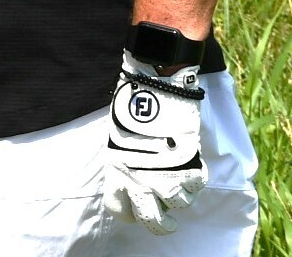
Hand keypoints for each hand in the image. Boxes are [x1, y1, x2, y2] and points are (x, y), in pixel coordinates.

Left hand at [102, 52, 206, 232]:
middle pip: (152, 220)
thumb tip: (130, 183)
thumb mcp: (117, 138)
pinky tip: (190, 169)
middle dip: (160, 224)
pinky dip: (196, 180)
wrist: (154, 88)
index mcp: (115, 170)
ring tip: (177, 182)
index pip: (118, 210)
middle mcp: (139, 178)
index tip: (136, 209)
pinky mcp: (189, 163)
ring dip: (180, 196)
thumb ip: (124, 163)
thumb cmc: (131, 107)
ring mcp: (166, 173)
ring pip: (178, 204)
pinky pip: (197, 186)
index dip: (128, 212)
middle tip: (167, 222)